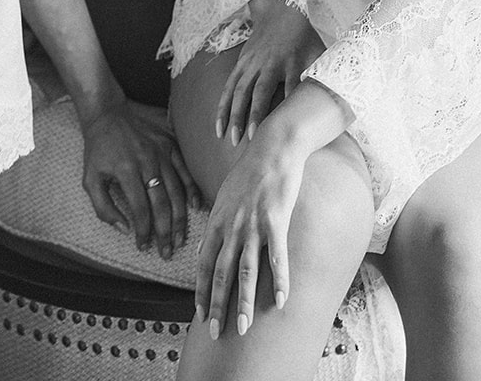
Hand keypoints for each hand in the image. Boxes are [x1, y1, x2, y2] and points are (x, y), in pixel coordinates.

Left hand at [80, 99, 200, 257]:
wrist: (108, 114)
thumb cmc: (98, 150)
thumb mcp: (90, 180)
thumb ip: (104, 208)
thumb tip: (124, 229)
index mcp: (127, 171)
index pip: (140, 210)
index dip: (144, 231)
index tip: (144, 246)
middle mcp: (148, 162)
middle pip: (162, 204)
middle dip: (166, 231)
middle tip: (167, 251)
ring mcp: (162, 152)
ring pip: (176, 190)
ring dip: (180, 217)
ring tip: (181, 237)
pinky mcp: (170, 144)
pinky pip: (185, 169)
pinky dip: (192, 189)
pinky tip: (196, 206)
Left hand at [197, 119, 303, 338]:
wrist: (274, 147)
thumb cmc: (249, 171)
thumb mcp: (223, 196)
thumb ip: (215, 225)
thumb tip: (204, 248)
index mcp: (216, 221)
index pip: (203, 264)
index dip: (200, 292)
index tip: (198, 314)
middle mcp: (231, 226)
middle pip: (220, 273)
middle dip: (217, 306)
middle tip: (215, 332)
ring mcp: (253, 224)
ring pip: (245, 271)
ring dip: (244, 302)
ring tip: (244, 327)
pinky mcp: (276, 220)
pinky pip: (277, 257)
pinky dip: (280, 280)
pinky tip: (282, 300)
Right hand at [216, 0, 322, 144]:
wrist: (279, 9)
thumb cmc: (304, 37)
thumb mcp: (319, 50)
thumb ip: (328, 72)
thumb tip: (345, 96)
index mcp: (292, 60)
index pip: (291, 85)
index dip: (286, 104)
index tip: (284, 126)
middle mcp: (270, 63)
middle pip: (261, 90)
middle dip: (255, 114)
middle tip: (252, 139)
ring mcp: (253, 64)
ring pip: (241, 91)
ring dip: (235, 115)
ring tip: (231, 140)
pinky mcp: (241, 65)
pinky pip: (229, 88)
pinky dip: (222, 108)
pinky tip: (218, 128)